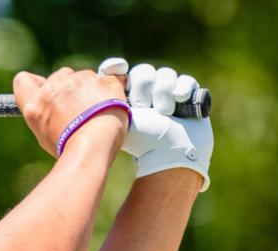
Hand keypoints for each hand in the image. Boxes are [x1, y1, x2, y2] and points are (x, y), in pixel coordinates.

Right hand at [13, 66, 127, 157]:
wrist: (94, 147)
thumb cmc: (69, 149)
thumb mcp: (45, 135)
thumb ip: (45, 114)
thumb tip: (52, 107)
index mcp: (35, 104)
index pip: (23, 80)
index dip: (35, 84)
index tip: (45, 91)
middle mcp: (54, 87)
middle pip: (60, 76)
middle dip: (68, 88)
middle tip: (78, 110)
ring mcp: (80, 80)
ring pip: (84, 76)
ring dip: (89, 89)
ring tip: (96, 114)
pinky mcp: (104, 80)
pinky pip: (109, 79)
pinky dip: (109, 91)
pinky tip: (111, 106)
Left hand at [99, 57, 213, 190]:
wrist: (170, 155)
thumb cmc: (142, 142)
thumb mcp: (118, 121)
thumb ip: (105, 104)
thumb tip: (89, 84)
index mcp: (126, 97)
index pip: (120, 73)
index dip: (117, 68)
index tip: (118, 68)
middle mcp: (147, 92)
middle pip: (143, 72)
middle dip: (143, 86)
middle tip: (143, 105)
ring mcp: (168, 93)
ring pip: (165, 74)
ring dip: (163, 91)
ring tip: (164, 111)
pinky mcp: (188, 96)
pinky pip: (186, 81)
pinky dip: (183, 89)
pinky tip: (179, 99)